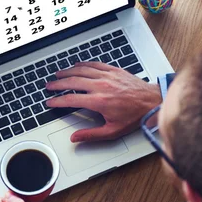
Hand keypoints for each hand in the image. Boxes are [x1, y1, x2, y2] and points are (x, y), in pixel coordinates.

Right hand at [46, 61, 161, 141]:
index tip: (50, 102)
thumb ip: (91, 135)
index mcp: (99, 101)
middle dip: (58, 84)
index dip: (57, 101)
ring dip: (67, 72)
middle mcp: (101, 86)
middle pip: (72, 82)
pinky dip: (82, 64)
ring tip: (58, 74)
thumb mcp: (113, 131)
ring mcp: (107, 76)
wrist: (152, 102)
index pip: (71, 99)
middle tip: (49, 86)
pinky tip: (76, 65)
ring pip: (81, 71)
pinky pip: (94, 64)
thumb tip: (75, 138)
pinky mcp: (113, 70)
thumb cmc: (135, 116)